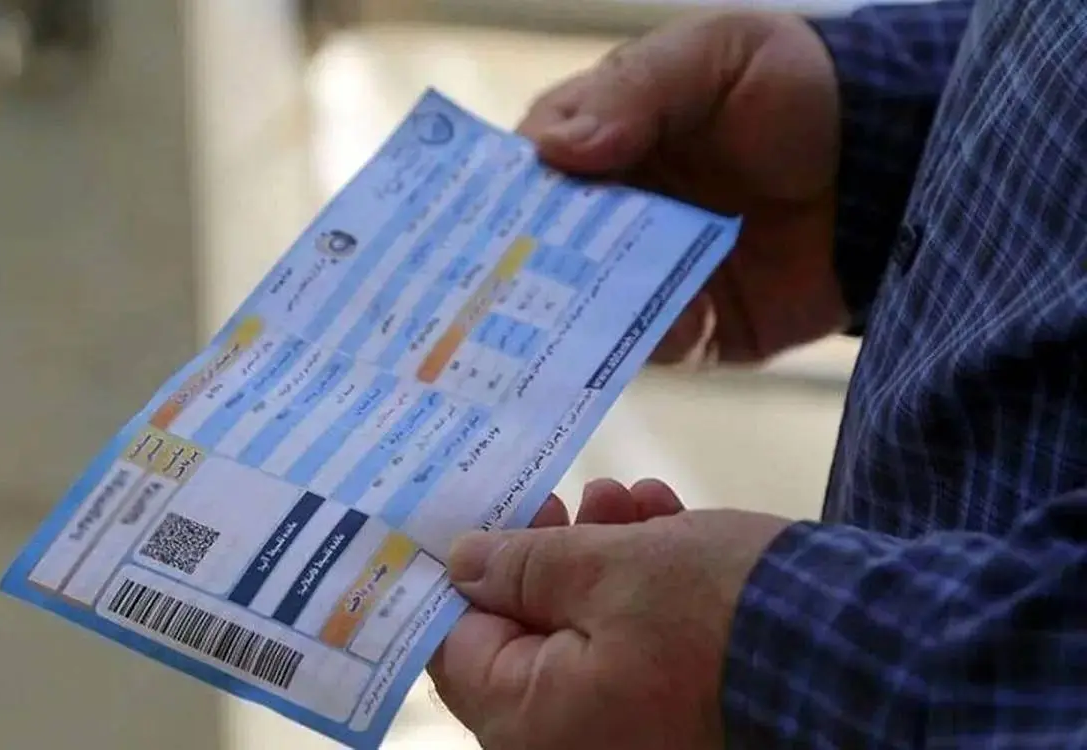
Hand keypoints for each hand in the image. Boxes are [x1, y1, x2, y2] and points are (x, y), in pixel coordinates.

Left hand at [429, 481, 791, 749]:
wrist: (856, 654)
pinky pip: (631, 652)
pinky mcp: (672, 719)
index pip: (457, 645)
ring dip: (602, 558)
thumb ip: (521, 565)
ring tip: (631, 497)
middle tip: (575, 497)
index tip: (489, 513)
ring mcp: (623, 737)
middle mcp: (570, 745)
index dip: (466, 572)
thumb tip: (462, 563)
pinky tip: (664, 527)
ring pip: (583, 632)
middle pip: (524, 636)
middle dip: (551, 554)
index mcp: (532, 725)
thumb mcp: (608, 567)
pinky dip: (642, 591)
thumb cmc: (719, 611)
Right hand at [519, 11, 845, 364]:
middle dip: (522, 259)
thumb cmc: (798, 92)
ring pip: (581, 301)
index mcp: (606, 136)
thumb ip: (635, 91)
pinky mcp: (687, 327)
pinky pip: (645, 345)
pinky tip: (665, 321)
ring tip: (566, 313)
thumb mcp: (715, 56)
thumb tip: (552, 149)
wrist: (892, 172)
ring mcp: (646, 272)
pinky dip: (644, 340)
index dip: (510, 185)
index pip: (534, 163)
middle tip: (504, 277)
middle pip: (542, 241)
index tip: (498, 206)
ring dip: (571, 310)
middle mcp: (614, 209)